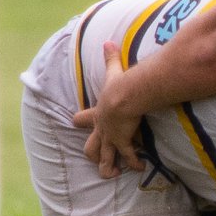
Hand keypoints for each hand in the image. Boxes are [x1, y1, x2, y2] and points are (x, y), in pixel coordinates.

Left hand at [74, 40, 146, 176]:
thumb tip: (108, 41)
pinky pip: (128, 158)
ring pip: (104, 157)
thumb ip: (110, 57)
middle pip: (90, 146)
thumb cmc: (119, 84)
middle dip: (92, 152)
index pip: (83, 118)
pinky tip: (140, 168)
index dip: (80, 120)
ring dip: (107, 166)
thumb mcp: (113, 71)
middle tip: (94, 158)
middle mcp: (102, 128)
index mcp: (98, 113)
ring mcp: (111, 138)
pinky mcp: (123, 143)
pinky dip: (134, 164)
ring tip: (110, 174)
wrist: (125, 96)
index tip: (76, 121)